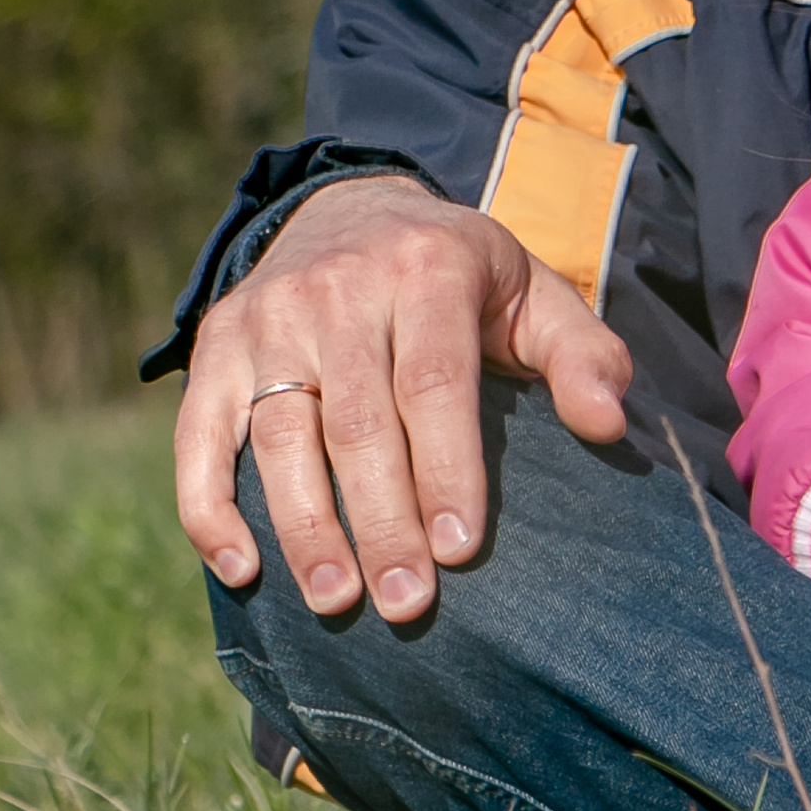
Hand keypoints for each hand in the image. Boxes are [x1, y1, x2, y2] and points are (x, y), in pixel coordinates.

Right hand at [175, 176, 633, 624]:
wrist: (352, 206)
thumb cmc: (460, 276)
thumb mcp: (530, 291)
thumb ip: (580, 353)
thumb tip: (610, 424)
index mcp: (428, 268)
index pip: (433, 380)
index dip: (446, 467)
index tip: (461, 548)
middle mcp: (340, 287)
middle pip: (357, 422)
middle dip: (382, 521)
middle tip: (407, 604)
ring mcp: (269, 317)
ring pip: (280, 436)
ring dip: (305, 528)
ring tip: (337, 604)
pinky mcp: (217, 345)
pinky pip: (200, 434)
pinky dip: (210, 506)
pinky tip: (242, 571)